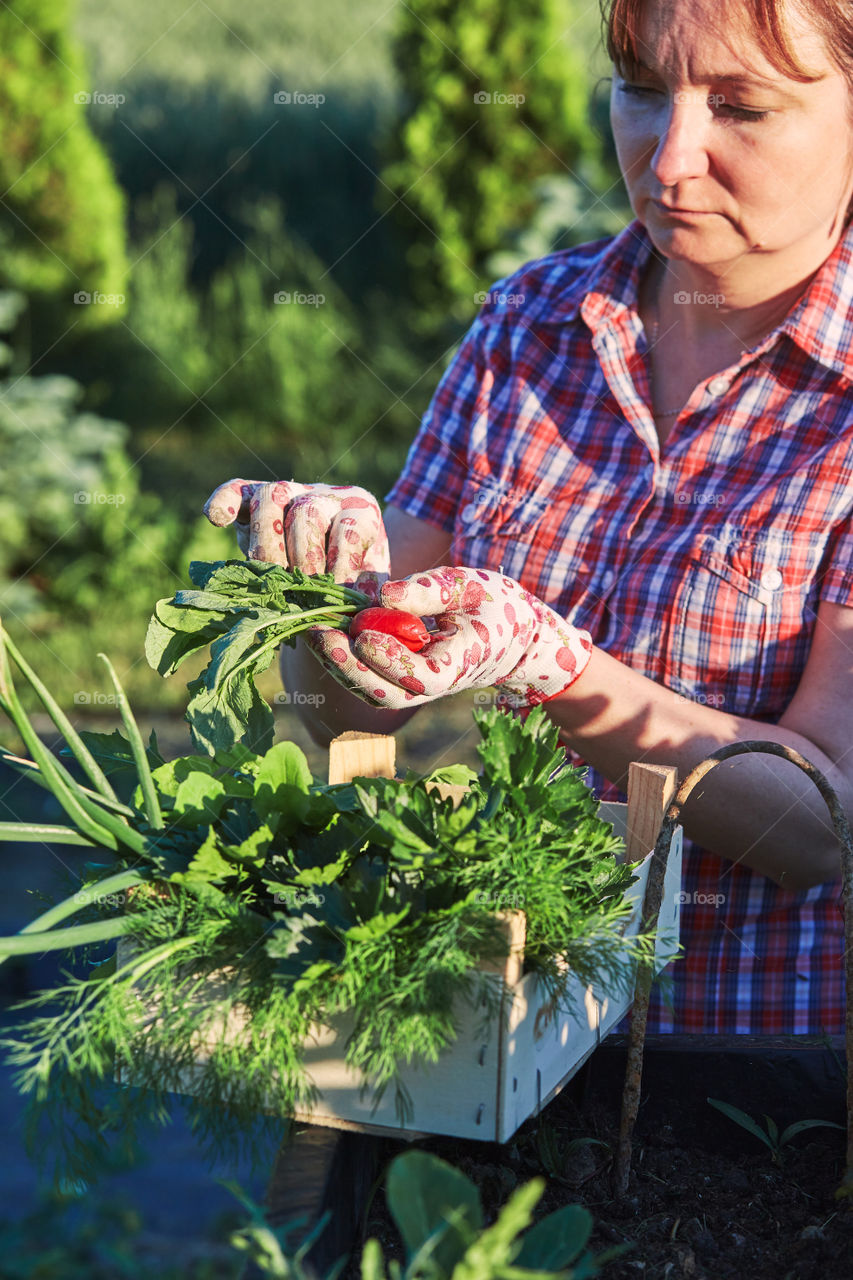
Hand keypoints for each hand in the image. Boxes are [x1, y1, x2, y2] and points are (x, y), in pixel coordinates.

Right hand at [203, 479, 388, 589]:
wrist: (333, 563)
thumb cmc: (354, 580)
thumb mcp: (369, 584)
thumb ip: (366, 591)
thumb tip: (361, 602)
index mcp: (360, 511)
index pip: (349, 530)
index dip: (341, 566)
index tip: (337, 596)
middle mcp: (324, 495)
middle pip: (306, 513)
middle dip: (302, 559)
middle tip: (302, 591)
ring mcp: (289, 491)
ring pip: (270, 499)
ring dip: (267, 544)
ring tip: (272, 579)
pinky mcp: (255, 497)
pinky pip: (236, 490)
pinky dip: (225, 501)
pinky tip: (217, 518)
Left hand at [305, 566, 592, 709]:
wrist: (511, 637)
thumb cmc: (493, 605)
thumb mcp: (471, 586)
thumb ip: (431, 590)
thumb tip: (384, 596)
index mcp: (460, 664)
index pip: (421, 677)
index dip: (390, 660)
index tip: (362, 633)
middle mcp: (436, 686)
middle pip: (388, 695)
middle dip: (350, 669)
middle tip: (321, 635)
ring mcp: (417, 688)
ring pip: (374, 693)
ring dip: (340, 668)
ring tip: (315, 634)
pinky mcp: (402, 680)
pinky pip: (370, 681)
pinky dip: (345, 663)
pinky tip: (325, 636)